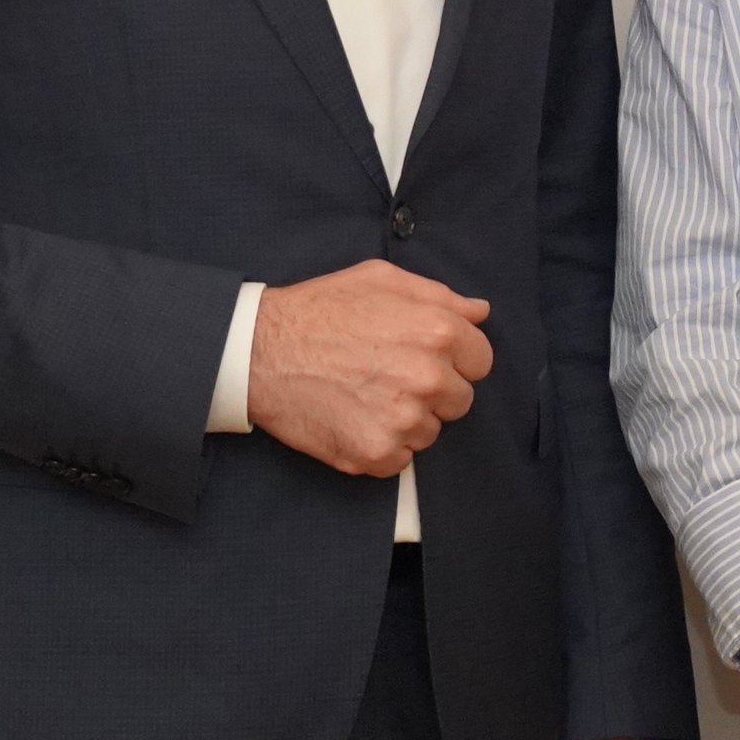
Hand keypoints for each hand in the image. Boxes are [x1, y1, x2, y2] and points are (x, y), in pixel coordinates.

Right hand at [246, 259, 491, 476]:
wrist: (259, 352)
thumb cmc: (320, 309)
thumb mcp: (381, 280)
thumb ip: (440, 296)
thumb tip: (479, 313)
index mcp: (438, 332)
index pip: (481, 361)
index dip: (456, 359)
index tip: (426, 358)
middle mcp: (428, 378)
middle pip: (460, 400)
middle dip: (434, 391)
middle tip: (390, 377)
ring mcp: (403, 420)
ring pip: (430, 431)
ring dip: (407, 420)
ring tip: (366, 396)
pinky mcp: (375, 453)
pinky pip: (401, 460)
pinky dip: (382, 446)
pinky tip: (355, 420)